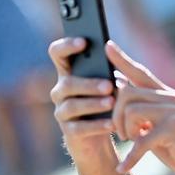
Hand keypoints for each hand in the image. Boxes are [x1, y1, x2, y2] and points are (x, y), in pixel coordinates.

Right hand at [48, 37, 115, 154]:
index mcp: (71, 73)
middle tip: (109, 85)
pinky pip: (79, 128)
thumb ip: (113, 66)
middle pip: (67, 83)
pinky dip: (96, 125)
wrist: (112, 133)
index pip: (58, 54)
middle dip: (88, 84)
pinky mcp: (69, 132)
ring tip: (112, 103)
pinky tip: (112, 124)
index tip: (84, 41)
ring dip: (93, 103)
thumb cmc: (115, 100)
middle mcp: (62, 91)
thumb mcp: (116, 82)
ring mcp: (63, 111)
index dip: (66, 46)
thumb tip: (109, 46)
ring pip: (72, 105)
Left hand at [105, 40, 174, 174]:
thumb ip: (142, 110)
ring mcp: (173, 111)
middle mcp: (170, 98)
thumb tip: (119, 89)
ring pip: (130, 111)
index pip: (140, 72)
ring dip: (124, 131)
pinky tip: (124, 168)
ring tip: (132, 143)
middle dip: (115, 115)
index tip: (107, 45)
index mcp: (167, 95)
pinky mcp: (173, 129)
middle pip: (126, 93)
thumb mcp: (161, 125)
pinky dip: (130, 158)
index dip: (122, 59)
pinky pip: (141, 140)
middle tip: (122, 134)